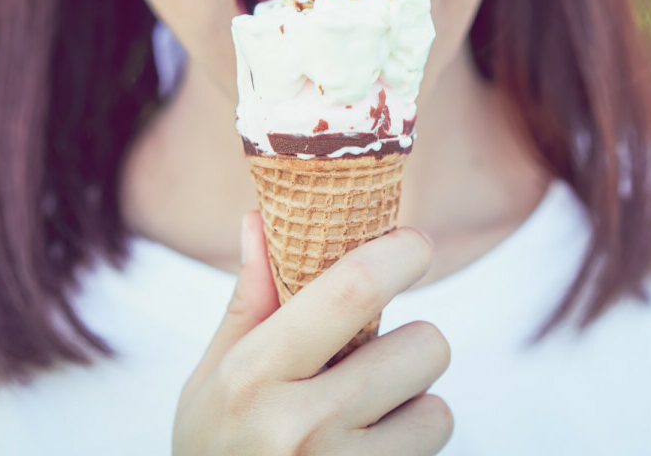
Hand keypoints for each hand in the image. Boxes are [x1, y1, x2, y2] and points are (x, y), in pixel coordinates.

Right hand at [172, 211, 452, 453]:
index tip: (415, 243)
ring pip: (438, 408)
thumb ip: (248, 300)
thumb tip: (261, 218)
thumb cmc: (215, 448)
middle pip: (423, 345)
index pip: (350, 291)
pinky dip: (411, 445)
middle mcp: (301, 426)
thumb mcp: (212, 377)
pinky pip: (433, 452)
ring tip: (364, 417)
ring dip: (413, 403)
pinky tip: (366, 454)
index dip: (398, 254)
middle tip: (375, 357)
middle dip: (413, 341)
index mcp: (255, 375)